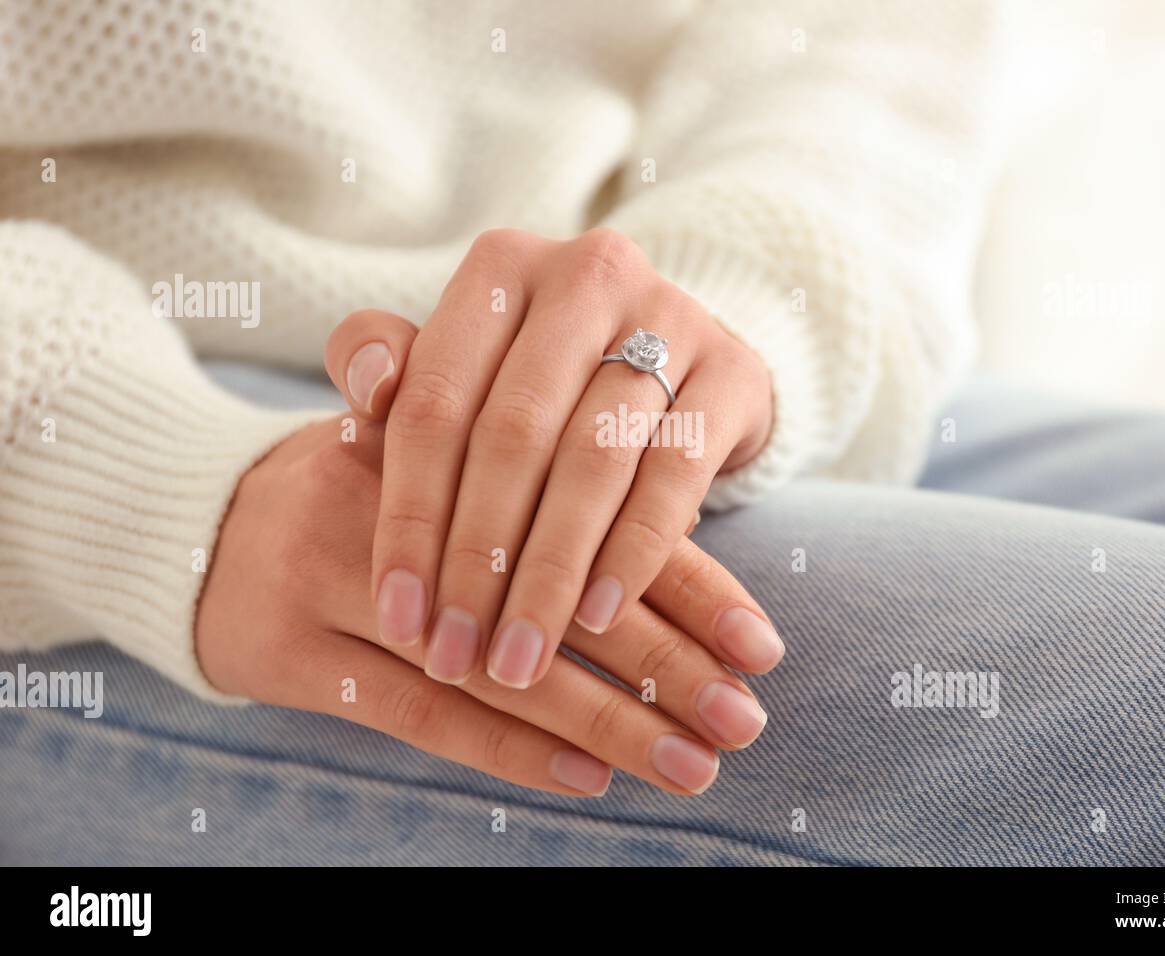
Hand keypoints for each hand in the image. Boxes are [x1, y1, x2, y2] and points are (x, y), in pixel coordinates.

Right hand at [195, 416, 772, 795]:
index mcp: (452, 432)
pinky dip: (508, 748)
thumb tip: (671, 491)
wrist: (201, 522)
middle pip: (562, 594)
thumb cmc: (358, 484)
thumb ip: (538, 460)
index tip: (759, 644)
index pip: (596, 515)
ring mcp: (338, 579)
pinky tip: (587, 779)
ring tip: (692, 764)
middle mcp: (398, 502)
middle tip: (744, 718)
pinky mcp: (293, 650)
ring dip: (605, 722)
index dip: (684, 582)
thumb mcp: (435, 441)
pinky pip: (417, 714)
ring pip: (499, 666)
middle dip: (664, 663)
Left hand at [324, 228, 776, 689]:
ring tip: (519, 659)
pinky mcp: (732, 372)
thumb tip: (367, 395)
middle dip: (478, 562)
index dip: (409, 519)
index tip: (397, 618)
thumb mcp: (467, 368)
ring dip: (549, 575)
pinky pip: (674, 477)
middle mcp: (585, 273)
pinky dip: (631, 555)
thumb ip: (394, 371)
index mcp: (500, 267)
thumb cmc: (546, 381)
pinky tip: (596, 618)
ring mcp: (669, 316)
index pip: (433, 404)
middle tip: (457, 657)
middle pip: (512, 437)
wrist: (681, 363)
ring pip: (591, 462)